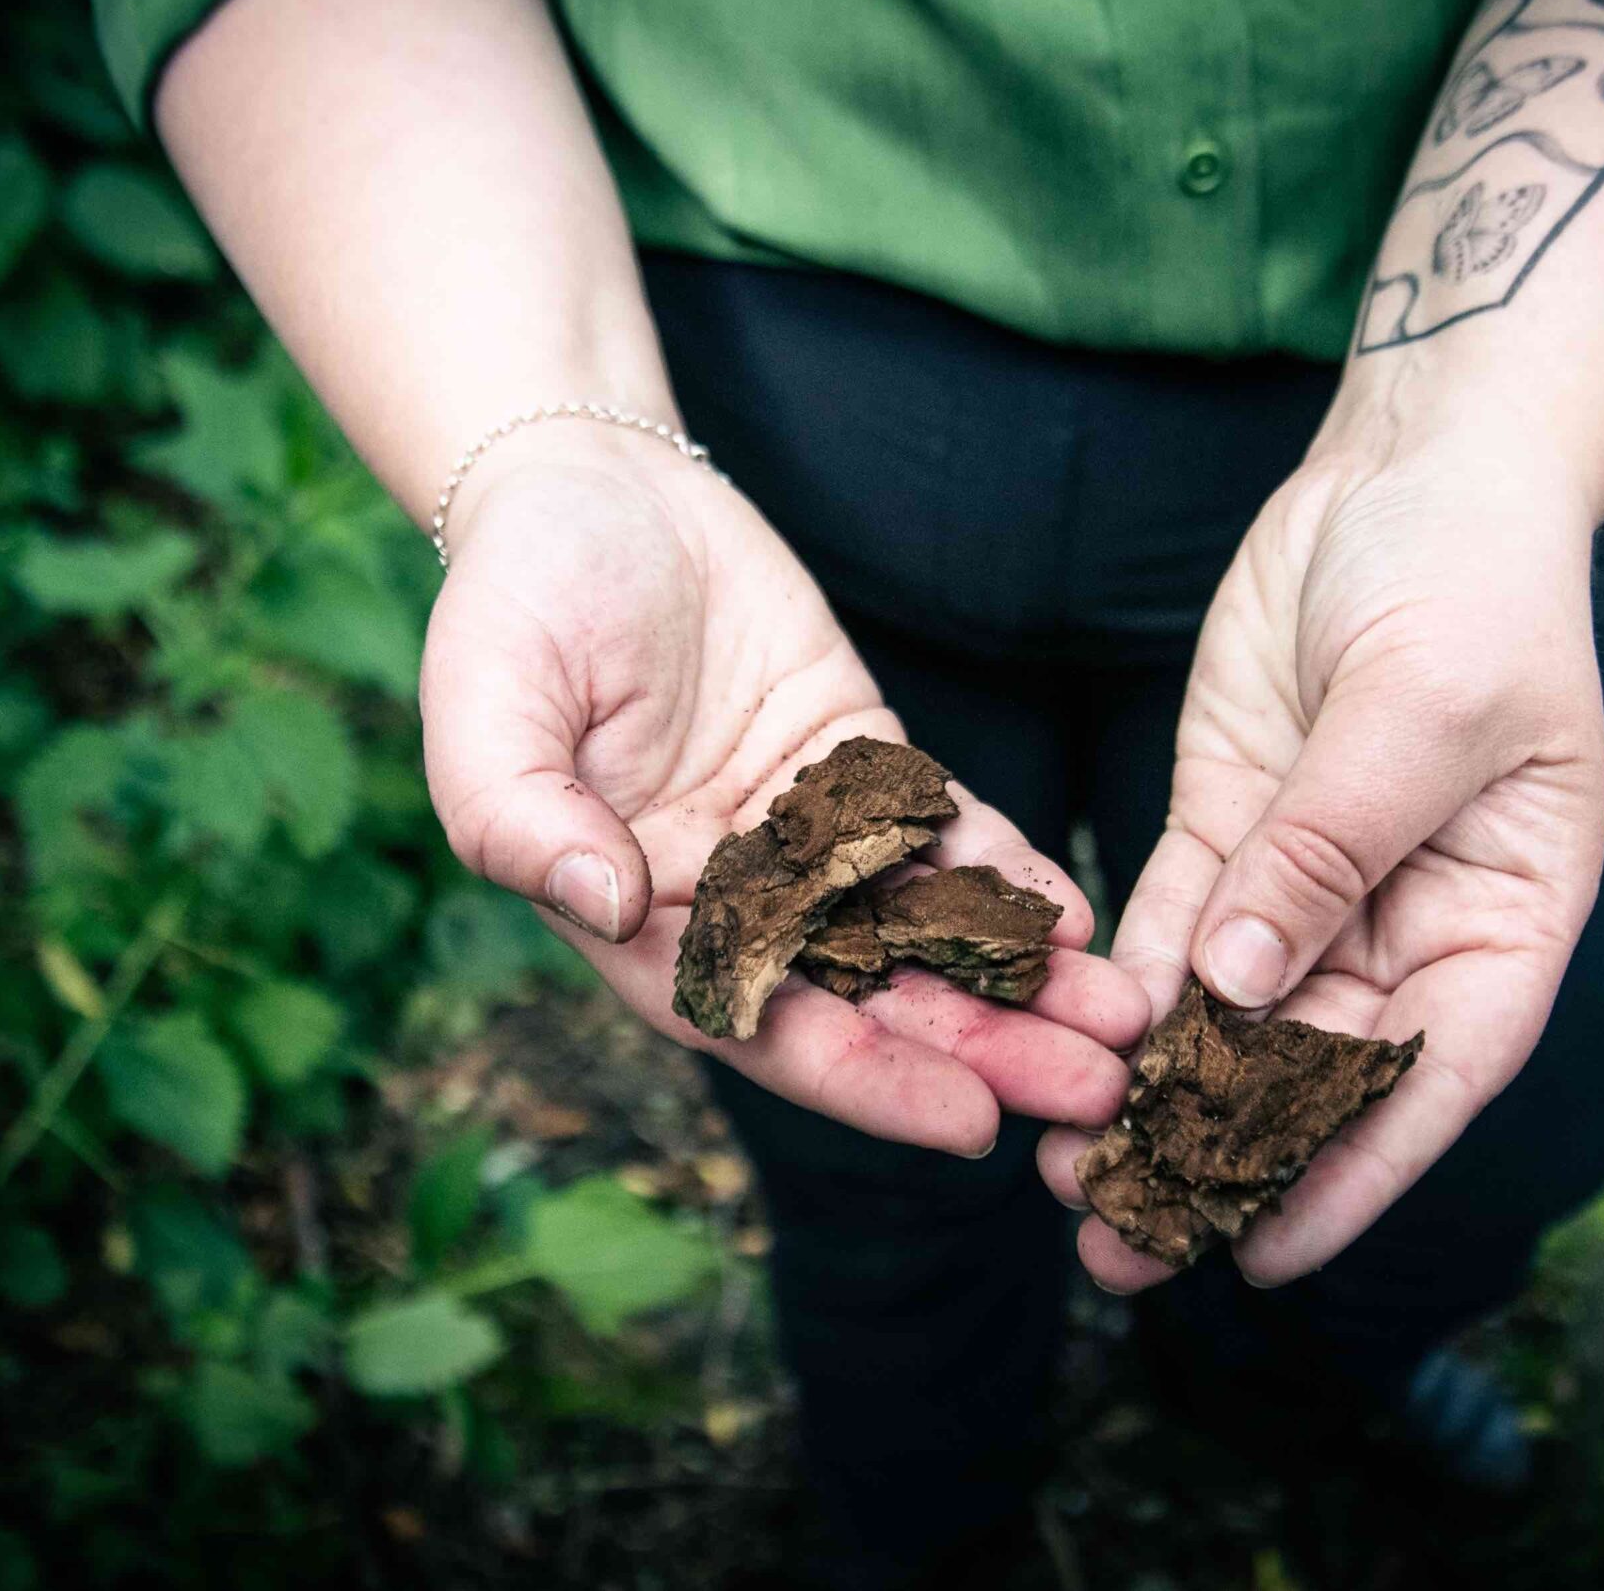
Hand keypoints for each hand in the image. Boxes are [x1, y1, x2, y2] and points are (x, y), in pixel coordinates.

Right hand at [422, 427, 1144, 1153]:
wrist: (591, 482)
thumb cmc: (517, 596)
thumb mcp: (485, 701)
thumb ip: (519, 814)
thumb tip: (605, 906)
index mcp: (638, 917)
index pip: (762, 1023)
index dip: (864, 1077)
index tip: (965, 1120)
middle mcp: (730, 898)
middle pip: (869, 999)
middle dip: (981, 1049)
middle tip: (1095, 1094)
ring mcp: (803, 834)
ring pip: (919, 930)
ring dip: (1017, 985)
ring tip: (1118, 1025)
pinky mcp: (859, 762)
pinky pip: (941, 834)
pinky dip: (1008, 878)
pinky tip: (1074, 919)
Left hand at [1037, 440, 1603, 1283]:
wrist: (1413, 469)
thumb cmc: (1470, 581)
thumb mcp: (1419, 711)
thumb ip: (1330, 851)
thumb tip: (1238, 991)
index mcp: (1504, 919)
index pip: (1426, 1077)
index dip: (1349, 1175)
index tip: (1261, 1259)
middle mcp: (1407, 922)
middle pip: (1309, 1070)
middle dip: (1217, 1155)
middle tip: (1117, 1239)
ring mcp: (1311, 879)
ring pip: (1227, 1016)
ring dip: (1152, 1093)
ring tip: (1063, 1176)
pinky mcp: (1229, 826)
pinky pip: (1169, 927)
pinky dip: (1121, 987)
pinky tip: (1056, 1044)